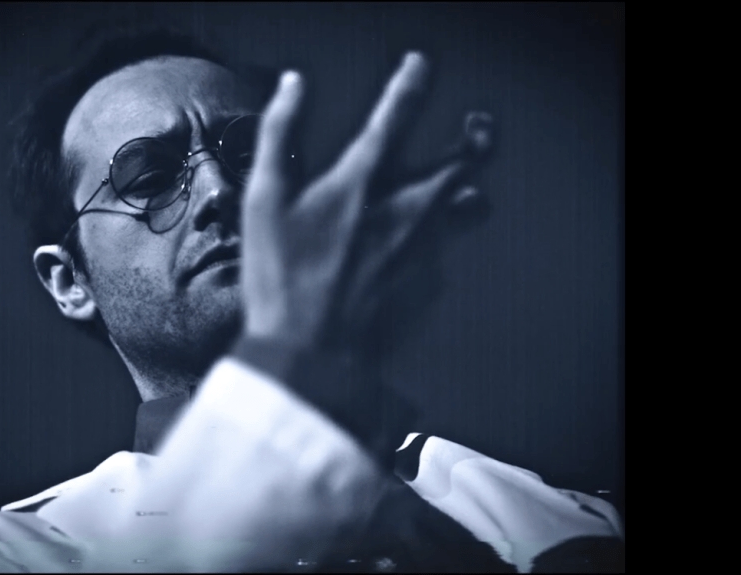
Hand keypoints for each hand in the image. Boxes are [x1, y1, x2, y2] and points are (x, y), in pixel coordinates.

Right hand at [242, 53, 493, 352]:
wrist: (313, 357)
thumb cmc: (281, 280)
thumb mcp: (263, 202)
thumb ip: (278, 135)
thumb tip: (291, 86)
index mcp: (363, 181)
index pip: (397, 114)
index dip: (410, 83)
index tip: (419, 67)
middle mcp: (406, 209)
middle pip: (464, 161)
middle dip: (475, 139)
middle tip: (477, 128)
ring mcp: (425, 249)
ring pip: (467, 208)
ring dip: (463, 192)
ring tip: (458, 191)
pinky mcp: (430, 284)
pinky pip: (444, 253)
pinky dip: (433, 243)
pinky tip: (408, 255)